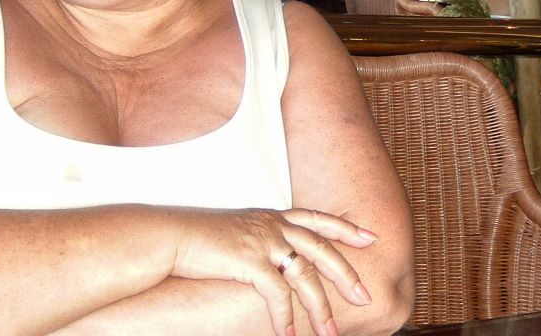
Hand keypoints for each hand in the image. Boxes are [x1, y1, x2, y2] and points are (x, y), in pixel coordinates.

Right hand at [170, 207, 376, 335]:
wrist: (170, 237)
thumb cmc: (199, 240)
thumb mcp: (238, 233)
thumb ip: (261, 242)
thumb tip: (275, 262)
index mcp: (273, 217)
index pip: (318, 218)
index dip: (346, 227)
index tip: (371, 237)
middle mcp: (273, 225)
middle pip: (322, 249)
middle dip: (347, 274)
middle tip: (366, 297)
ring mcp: (264, 241)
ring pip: (306, 276)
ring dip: (320, 308)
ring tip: (330, 332)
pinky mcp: (250, 260)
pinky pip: (277, 294)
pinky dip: (285, 317)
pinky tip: (289, 335)